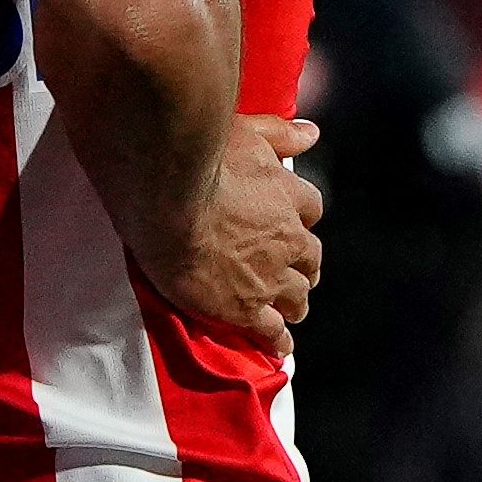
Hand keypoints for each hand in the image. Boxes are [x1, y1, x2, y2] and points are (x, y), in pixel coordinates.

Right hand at [164, 113, 323, 334]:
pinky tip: (280, 349)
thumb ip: (281, 133)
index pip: (309, 210)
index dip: (299, 218)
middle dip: (303, 266)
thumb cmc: (205, 159)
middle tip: (294, 273)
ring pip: (296, 296)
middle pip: (309, 259)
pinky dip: (278, 340)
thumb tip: (312, 133)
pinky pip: (271, 330)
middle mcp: (289, 239)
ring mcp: (269, 276)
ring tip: (290, 310)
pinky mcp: (246, 307)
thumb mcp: (248, 132)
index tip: (291, 222)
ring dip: (294, 301)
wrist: (169, 198)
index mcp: (290, 197)